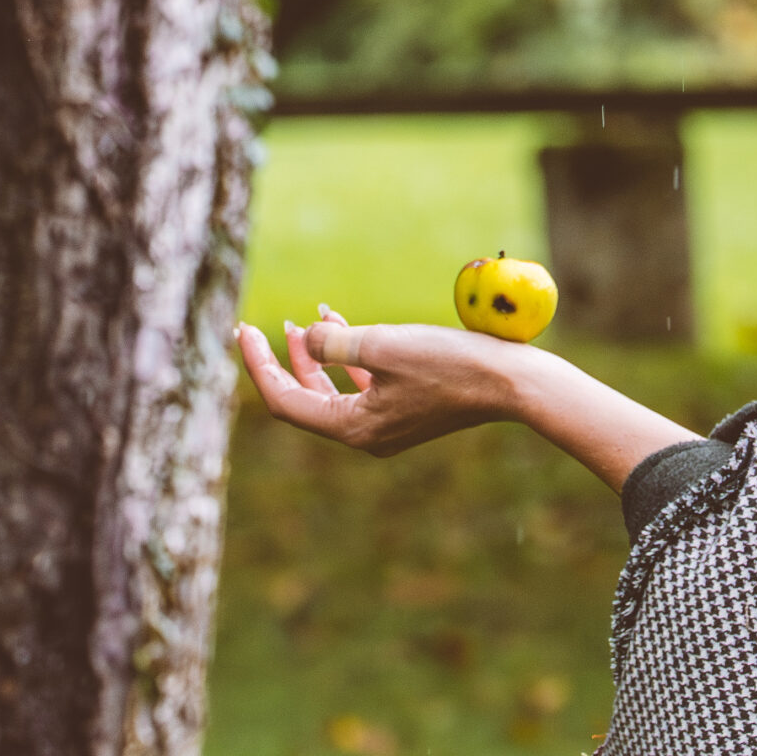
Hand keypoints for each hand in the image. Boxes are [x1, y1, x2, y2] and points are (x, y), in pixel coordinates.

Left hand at [235, 308, 528, 456]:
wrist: (512, 382)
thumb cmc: (450, 363)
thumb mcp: (383, 345)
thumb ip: (334, 341)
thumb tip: (306, 338)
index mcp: (353, 428)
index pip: (285, 401)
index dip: (259, 365)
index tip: (243, 330)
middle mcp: (366, 434)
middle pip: (305, 399)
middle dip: (283, 361)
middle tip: (261, 328)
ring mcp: (388, 424)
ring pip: (333, 391)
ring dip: (315, 355)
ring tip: (302, 321)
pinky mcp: (408, 409)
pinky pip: (363, 385)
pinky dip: (348, 357)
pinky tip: (343, 323)